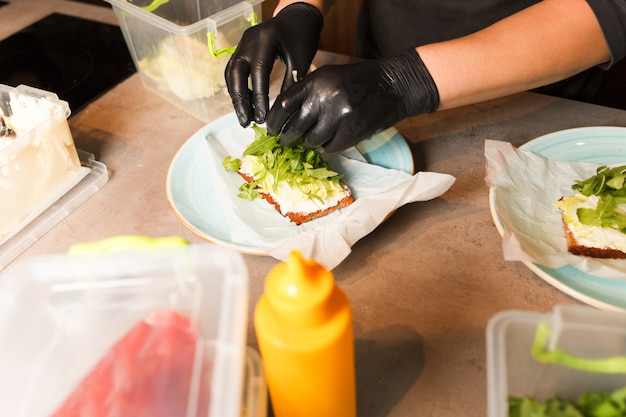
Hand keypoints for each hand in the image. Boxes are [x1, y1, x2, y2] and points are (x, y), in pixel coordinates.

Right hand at [225, 2, 322, 126]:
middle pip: (236, 74)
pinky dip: (237, 88)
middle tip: (246, 122)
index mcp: (265, 40)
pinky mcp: (241, 50)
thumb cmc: (302, 37)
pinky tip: (247, 103)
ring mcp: (242, 45)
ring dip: (236, 97)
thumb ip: (292, 82)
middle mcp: (248, 41)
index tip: (262, 118)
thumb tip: (283, 110)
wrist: (296, 17)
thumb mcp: (301, 59)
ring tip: (245, 117)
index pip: (258, 72)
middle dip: (240, 101)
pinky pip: (233, 71)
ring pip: (231, 74)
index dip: (259, 97)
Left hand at [266, 50, 439, 152]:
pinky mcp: (352, 131)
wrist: (394, 85)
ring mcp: (339, 115)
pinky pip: (331, 148)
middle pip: (294, 127)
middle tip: (286, 142)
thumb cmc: (358, 81)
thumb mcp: (330, 78)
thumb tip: (283, 118)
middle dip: (287, 138)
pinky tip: (337, 136)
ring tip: (320, 134)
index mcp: (315, 81)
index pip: (283, 104)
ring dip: (312, 141)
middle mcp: (324, 97)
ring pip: (312, 140)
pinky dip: (330, 146)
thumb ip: (307, 93)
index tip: (271, 130)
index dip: (274, 121)